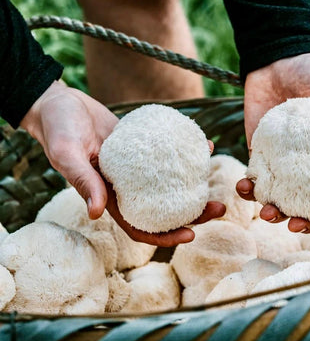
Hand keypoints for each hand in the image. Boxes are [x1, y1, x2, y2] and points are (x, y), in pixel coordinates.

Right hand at [21, 80, 224, 245]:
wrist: (60, 103)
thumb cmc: (58, 129)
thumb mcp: (68, 153)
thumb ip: (83, 181)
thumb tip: (97, 213)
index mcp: (109, 198)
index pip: (140, 227)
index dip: (165, 236)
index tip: (191, 235)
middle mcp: (127, 187)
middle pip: (164, 210)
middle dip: (193, 215)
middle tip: (219, 208)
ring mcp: (138, 168)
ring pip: (171, 184)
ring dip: (195, 185)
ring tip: (218, 177)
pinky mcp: (144, 148)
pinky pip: (169, 155)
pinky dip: (187, 152)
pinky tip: (205, 145)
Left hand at [237, 53, 309, 230]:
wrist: (278, 60)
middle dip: (305, 223)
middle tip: (294, 227)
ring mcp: (286, 164)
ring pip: (283, 199)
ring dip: (275, 212)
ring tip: (268, 211)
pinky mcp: (261, 156)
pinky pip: (255, 179)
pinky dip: (249, 188)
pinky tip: (244, 187)